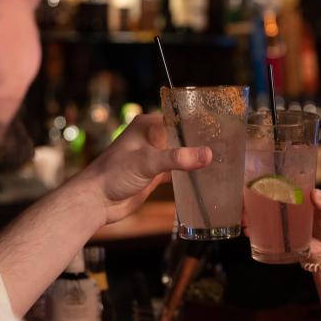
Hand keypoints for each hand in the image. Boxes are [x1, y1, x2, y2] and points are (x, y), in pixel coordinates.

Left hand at [81, 113, 211, 224]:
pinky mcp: (153, 176)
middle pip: (181, 138)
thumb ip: (178, 158)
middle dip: (199, 143)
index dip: (198, 124)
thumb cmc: (113, 174)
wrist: (95, 201)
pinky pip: (176, 172)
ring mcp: (152, 158)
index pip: (178, 119)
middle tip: (225, 147)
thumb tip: (207, 154)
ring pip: (180, 156)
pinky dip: (187, 176)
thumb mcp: (147, 162)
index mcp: (147, 126)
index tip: (221, 129)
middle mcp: (151, 139)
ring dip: (194, 160)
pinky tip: (203, 179)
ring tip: (220, 161)